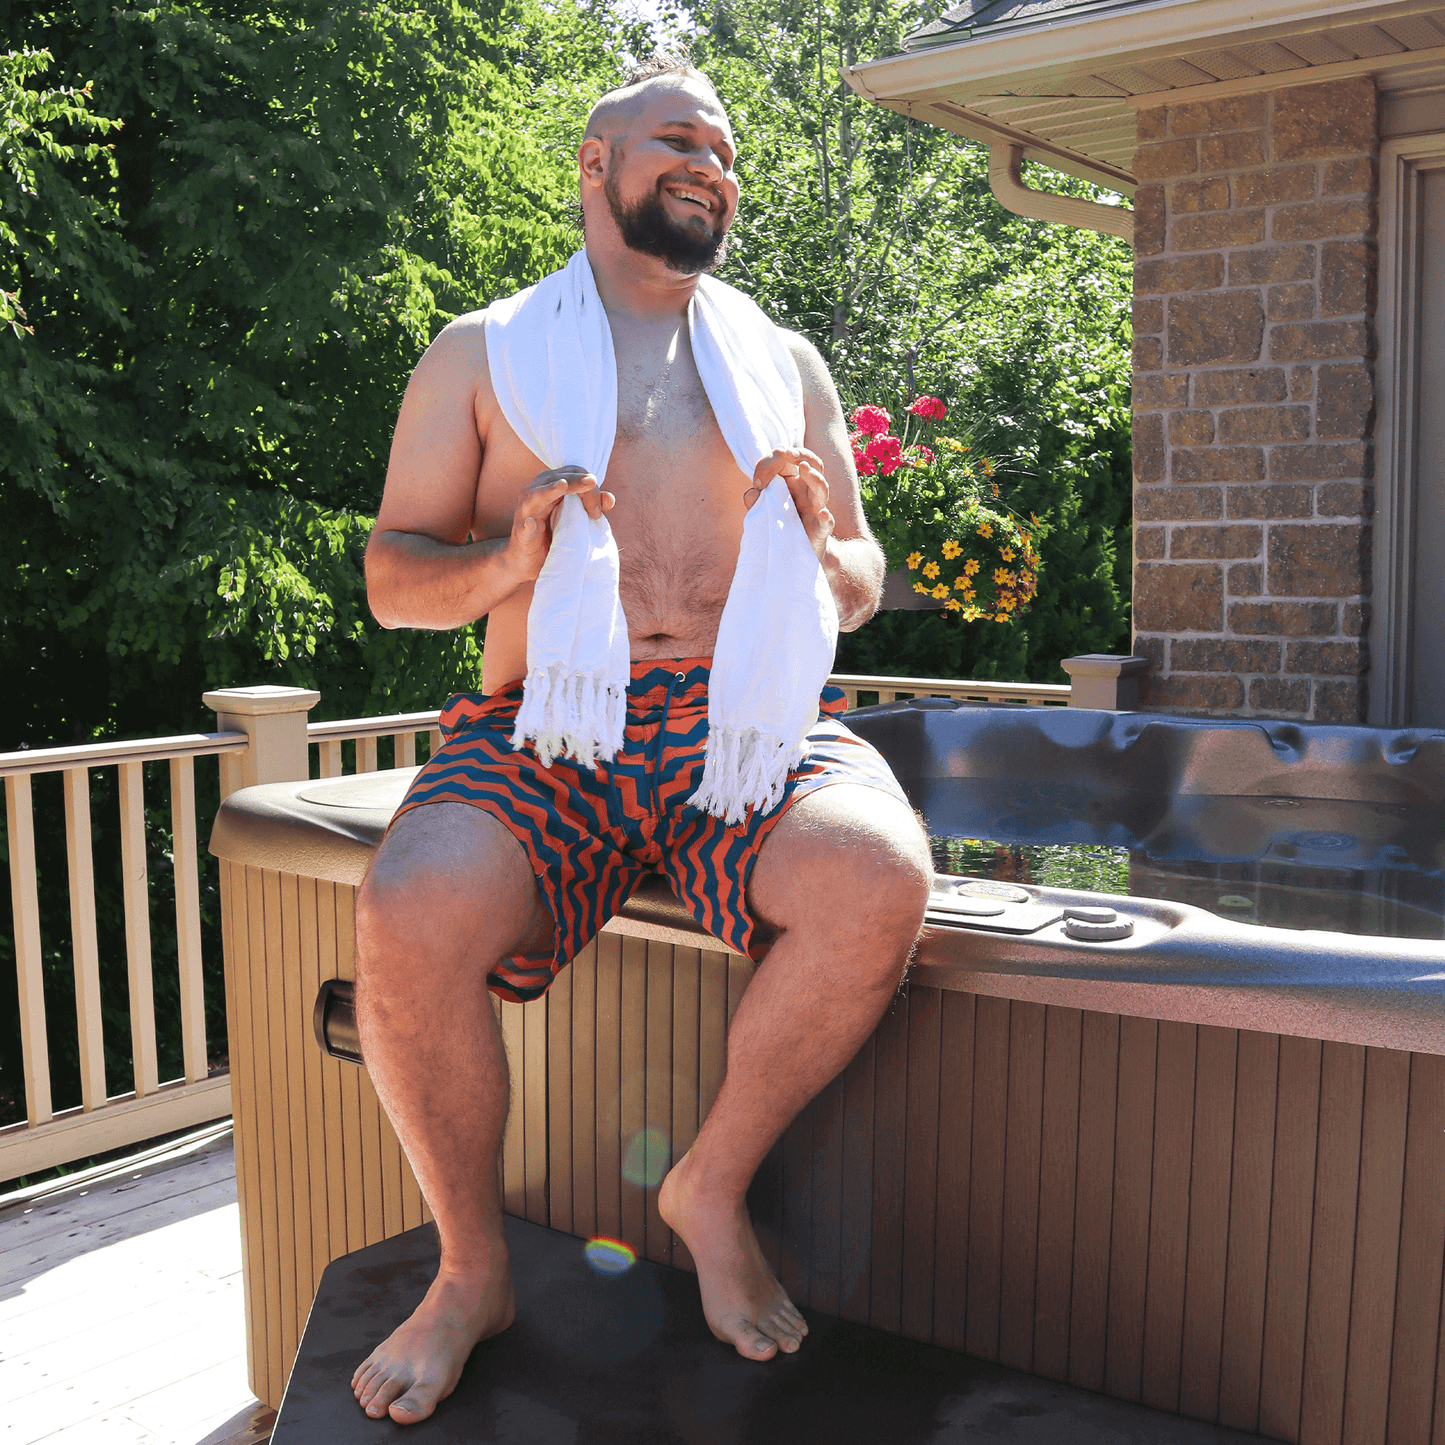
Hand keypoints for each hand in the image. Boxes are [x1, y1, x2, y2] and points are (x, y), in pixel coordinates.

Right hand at [506, 466, 614, 582]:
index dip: (588, 484)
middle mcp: (535, 492)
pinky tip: (530, 523)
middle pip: (558, 478)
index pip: (572, 473)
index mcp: (550, 486)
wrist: (531, 562)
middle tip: (594, 488)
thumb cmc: (555, 537)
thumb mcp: (578, 520)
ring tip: (563, 486)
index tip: (601, 507)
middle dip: (578, 484)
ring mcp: (525, 511)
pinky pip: (524, 526)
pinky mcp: (520, 532)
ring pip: (537, 495)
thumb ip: (593, 507)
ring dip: (551, 491)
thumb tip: (610, 498)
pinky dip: (527, 525)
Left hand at [744, 448, 833, 564]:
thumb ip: (755, 500)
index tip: (757, 482)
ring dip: (814, 477)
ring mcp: (815, 509)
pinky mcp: (819, 531)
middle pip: (813, 464)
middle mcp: (807, 491)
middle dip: (801, 454)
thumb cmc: (780, 526)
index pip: (788, 460)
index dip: (771, 462)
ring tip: (804, 467)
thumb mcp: (763, 510)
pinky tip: (822, 514)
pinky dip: (826, 519)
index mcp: (794, 482)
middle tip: (788, 453)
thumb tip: (752, 493)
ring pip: (822, 488)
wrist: (794, 555)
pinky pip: (827, 523)